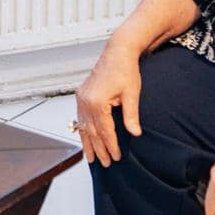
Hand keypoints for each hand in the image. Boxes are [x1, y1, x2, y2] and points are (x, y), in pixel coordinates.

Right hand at [74, 38, 143, 165]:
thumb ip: (131, 115)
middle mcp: (85, 101)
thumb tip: (135, 134)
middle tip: (104, 164)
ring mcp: (81, 97)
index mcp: (97, 102)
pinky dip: (83, 129)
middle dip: (98, 149)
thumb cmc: (126, 70)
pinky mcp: (81, 94)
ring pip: (83, 126)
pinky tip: (85, 138)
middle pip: (91, 131)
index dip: (110, 145)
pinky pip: (80, 117)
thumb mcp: (132, 94)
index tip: (116, 158)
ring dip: (87, 143)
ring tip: (90, 158)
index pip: (104, 130)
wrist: (118, 51)